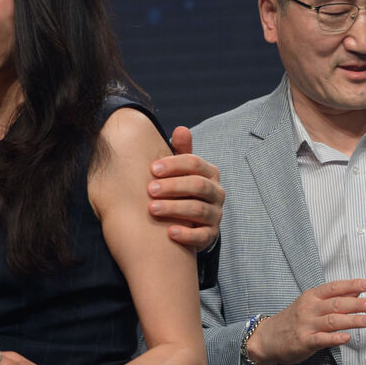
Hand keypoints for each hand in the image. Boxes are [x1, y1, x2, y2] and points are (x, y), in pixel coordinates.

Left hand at [149, 126, 223, 249]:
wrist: (190, 220)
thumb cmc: (181, 188)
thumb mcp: (181, 170)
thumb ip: (181, 151)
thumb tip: (181, 128)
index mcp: (209, 173)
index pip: (195, 164)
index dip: (174, 165)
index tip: (152, 169)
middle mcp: (216, 193)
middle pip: (198, 186)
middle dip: (173, 186)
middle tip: (149, 190)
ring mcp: (215, 214)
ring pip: (199, 210)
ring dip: (174, 208)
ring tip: (152, 209)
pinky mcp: (210, 235)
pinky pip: (203, 235)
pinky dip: (187, 234)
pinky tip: (170, 233)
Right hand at [245, 279, 365, 364]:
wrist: (266, 338)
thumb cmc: (293, 320)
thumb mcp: (309, 304)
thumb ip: (333, 298)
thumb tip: (358, 291)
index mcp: (311, 297)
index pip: (333, 288)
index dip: (350, 285)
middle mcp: (308, 309)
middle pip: (336, 304)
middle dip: (357, 304)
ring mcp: (306, 325)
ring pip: (332, 321)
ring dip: (352, 320)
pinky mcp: (304, 342)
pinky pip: (321, 339)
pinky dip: (334, 338)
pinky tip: (347, 338)